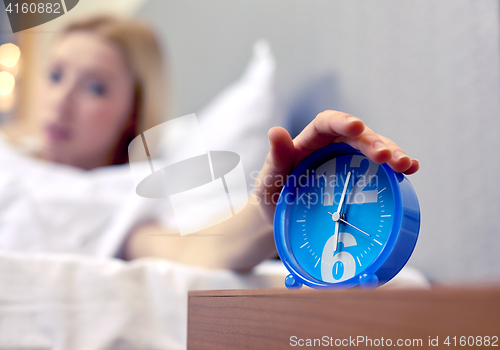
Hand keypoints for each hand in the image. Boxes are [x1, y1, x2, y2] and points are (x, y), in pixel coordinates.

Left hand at [254, 110, 419, 223]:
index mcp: (310, 141)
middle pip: (358, 136)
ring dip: (392, 154)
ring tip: (406, 165)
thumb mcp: (270, 178)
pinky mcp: (360, 177)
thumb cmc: (273, 195)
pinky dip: (395, 169)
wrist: (281, 219)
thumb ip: (276, 158)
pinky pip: (380, 169)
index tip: (356, 126)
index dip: (342, 122)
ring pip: (374, 149)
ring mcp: (348, 161)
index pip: (327, 123)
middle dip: (375, 143)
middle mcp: (332, 146)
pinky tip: (410, 171)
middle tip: (388, 158)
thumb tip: (276, 131)